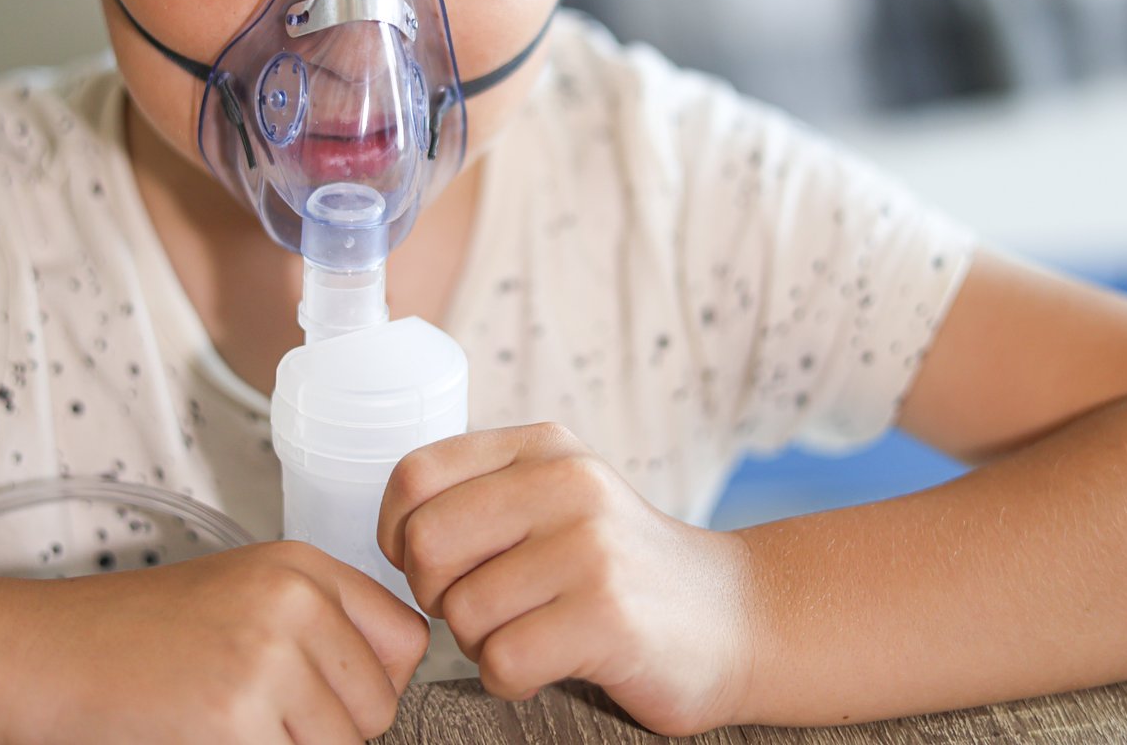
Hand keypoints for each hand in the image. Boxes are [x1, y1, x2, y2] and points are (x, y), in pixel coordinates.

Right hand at [2, 540, 428, 743]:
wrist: (41, 655)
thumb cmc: (132, 637)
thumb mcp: (240, 596)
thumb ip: (317, 626)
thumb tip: (384, 684)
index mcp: (300, 567)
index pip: (405, 639)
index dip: (372, 683)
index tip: (330, 695)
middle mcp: (294, 601)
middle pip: (379, 704)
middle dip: (333, 729)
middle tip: (260, 717)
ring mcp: (267, 658)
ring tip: (229, 725)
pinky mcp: (235, 719)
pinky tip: (206, 736)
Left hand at [377, 423, 756, 736]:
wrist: (733, 616)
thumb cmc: (620, 565)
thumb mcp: (558, 496)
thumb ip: (483, 492)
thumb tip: (394, 529)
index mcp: (543, 446)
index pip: (414, 476)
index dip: (398, 533)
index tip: (435, 563)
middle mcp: (567, 483)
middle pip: (425, 545)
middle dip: (436, 594)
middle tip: (483, 608)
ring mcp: (590, 548)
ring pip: (462, 612)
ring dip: (481, 643)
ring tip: (532, 631)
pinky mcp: (606, 617)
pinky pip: (502, 662)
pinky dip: (513, 678)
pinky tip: (553, 662)